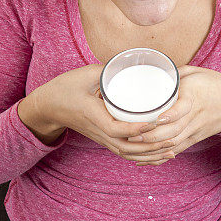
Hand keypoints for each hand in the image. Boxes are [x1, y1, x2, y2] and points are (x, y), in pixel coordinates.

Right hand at [36, 64, 185, 162]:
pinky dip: (143, 157)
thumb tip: (133, 63)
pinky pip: (125, 153)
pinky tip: (158, 154)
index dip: (136, 129)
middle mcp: (99, 132)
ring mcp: (101, 138)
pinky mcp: (104, 139)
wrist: (48, 107)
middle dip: (151, 147)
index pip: (116, 128)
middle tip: (172, 139)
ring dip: (150, 156)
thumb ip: (109, 69)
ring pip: (128, 154)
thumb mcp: (85, 74)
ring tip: (172, 151)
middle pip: (127, 148)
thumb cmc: (64, 88)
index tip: (154, 122)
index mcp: (93, 115)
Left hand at [125, 66, 220, 164]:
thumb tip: (148, 72)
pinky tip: (143, 159)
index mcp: (194, 96)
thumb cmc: (212, 83)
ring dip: (153, 148)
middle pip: (174, 131)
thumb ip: (172, 73)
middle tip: (133, 135)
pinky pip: (176, 150)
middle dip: (152, 136)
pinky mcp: (194, 139)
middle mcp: (194, 116)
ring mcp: (194, 130)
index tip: (156, 118)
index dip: (170, 115)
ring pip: (173, 144)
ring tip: (133, 147)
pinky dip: (160, 157)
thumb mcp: (194, 72)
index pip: (183, 108)